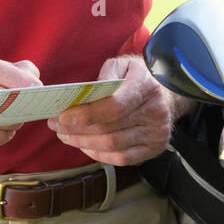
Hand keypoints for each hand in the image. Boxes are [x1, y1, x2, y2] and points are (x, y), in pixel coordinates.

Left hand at [47, 55, 190, 165]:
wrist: (167, 92)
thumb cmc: (137, 77)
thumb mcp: (123, 65)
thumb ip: (105, 75)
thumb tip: (84, 96)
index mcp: (147, 86)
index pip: (114, 106)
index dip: (85, 114)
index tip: (62, 116)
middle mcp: (156, 111)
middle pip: (109, 129)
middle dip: (77, 130)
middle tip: (56, 126)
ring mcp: (157, 133)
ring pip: (113, 146)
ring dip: (83, 143)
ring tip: (65, 135)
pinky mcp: (154, 148)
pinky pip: (122, 159)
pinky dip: (99, 154)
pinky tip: (85, 145)